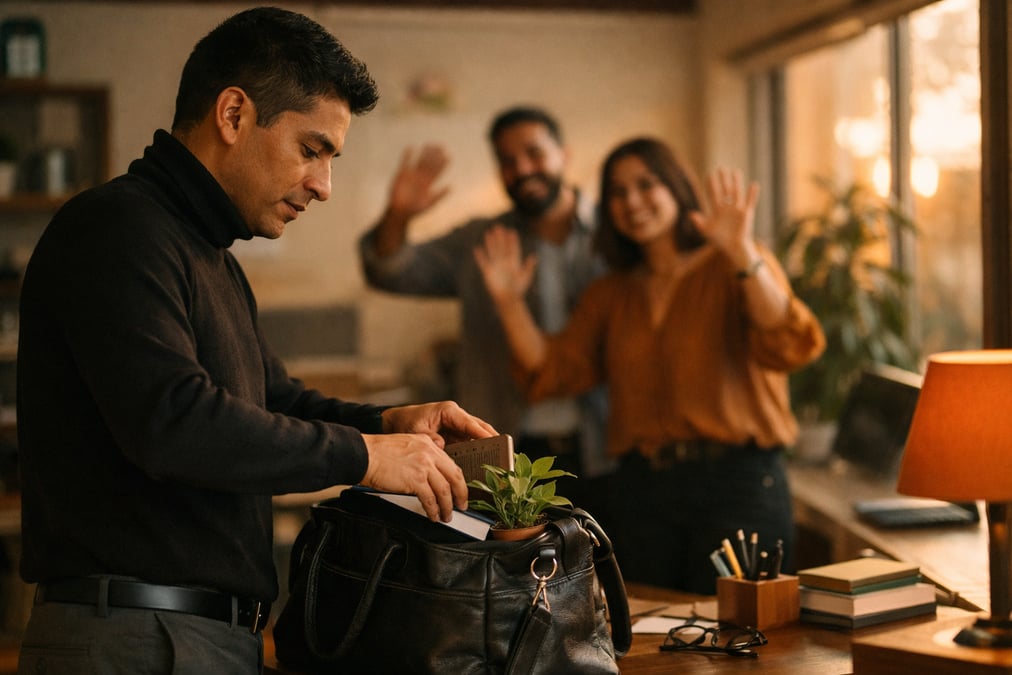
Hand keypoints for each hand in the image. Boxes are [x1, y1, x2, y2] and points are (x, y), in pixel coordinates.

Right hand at [361, 402, 496, 521]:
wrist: (364, 454)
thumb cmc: (378, 452)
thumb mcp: (407, 444)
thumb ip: (422, 454)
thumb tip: (431, 470)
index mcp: (428, 444)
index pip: (451, 464)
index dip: (458, 481)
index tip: (459, 490)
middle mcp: (429, 453)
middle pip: (454, 477)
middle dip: (461, 494)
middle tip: (462, 505)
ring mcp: (423, 466)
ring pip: (444, 490)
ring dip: (447, 506)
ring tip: (447, 515)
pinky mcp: (415, 480)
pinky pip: (430, 499)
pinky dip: (433, 510)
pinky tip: (433, 515)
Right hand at [387, 144, 450, 221]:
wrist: (401, 212)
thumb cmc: (416, 210)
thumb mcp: (430, 203)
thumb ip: (440, 195)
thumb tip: (451, 187)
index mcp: (429, 184)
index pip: (438, 171)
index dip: (443, 164)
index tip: (448, 156)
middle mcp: (421, 178)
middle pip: (430, 164)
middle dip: (435, 156)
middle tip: (440, 146)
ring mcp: (412, 175)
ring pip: (419, 162)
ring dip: (424, 154)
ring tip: (429, 145)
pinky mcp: (402, 175)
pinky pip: (405, 163)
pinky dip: (406, 156)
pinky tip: (410, 148)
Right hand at [473, 225, 536, 304]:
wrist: (508, 299)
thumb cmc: (518, 289)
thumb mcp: (526, 277)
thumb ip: (529, 266)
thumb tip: (534, 256)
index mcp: (514, 263)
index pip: (513, 249)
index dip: (512, 240)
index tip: (511, 231)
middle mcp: (504, 263)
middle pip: (502, 247)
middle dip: (500, 238)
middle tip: (499, 227)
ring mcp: (496, 267)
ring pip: (493, 252)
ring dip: (491, 243)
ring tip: (488, 233)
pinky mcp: (488, 273)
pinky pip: (483, 262)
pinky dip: (480, 256)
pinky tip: (477, 249)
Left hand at [689, 167, 760, 267]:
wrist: (733, 247)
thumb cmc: (719, 240)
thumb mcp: (707, 231)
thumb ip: (699, 222)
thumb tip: (690, 213)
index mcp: (717, 210)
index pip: (714, 195)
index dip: (712, 185)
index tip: (709, 175)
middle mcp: (727, 207)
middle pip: (725, 191)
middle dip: (723, 180)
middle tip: (721, 168)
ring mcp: (737, 209)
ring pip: (736, 193)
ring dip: (736, 183)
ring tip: (735, 172)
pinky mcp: (746, 213)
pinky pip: (750, 201)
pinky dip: (752, 194)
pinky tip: (753, 184)